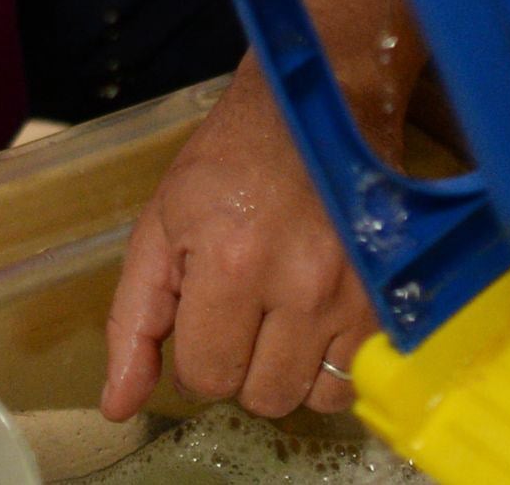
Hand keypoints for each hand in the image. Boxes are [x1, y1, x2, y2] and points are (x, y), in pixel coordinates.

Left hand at [103, 72, 372, 422]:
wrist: (317, 105)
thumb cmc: (230, 162)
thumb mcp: (161, 226)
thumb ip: (133, 321)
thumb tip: (117, 405)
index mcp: (231, 261)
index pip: (206, 376)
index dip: (194, 360)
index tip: (202, 322)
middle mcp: (301, 283)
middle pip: (263, 396)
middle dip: (241, 366)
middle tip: (242, 314)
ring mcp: (355, 292)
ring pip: (314, 398)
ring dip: (291, 371)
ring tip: (281, 317)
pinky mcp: (392, 296)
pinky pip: (359, 378)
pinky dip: (334, 365)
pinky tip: (318, 321)